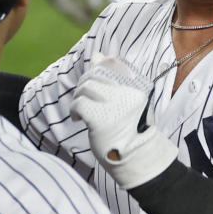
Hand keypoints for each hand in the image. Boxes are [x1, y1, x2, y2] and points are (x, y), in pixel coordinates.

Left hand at [70, 53, 177, 189]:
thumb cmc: (131, 130)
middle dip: (85, 83)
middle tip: (84, 97)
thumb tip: (98, 54)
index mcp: (138, 88)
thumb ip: (114, 79)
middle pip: (96, 74)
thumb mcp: (128, 101)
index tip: (96, 79)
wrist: (138, 159)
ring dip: (79, 97)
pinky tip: (78, 119)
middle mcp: (128, 94)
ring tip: (82, 110)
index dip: (100, 67)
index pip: (115, 63)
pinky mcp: (101, 119)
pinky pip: (79, 103)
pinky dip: (74, 110)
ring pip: (86, 87)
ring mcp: (115, 106)